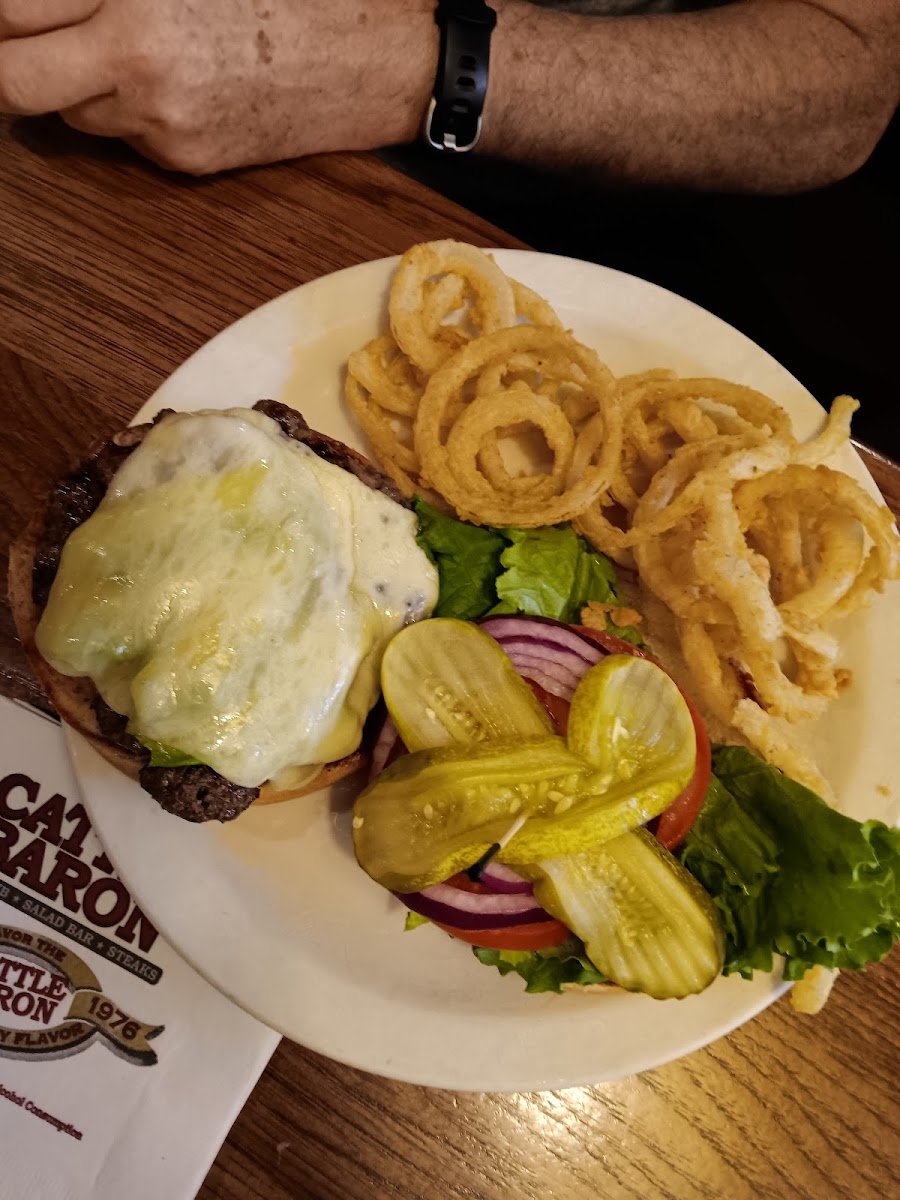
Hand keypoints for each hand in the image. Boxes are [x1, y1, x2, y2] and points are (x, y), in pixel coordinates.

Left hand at [0, 0, 436, 173]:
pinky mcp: (186, 159)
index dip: (2, 18)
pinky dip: (133, 112)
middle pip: (14, 80)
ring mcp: (161, 119)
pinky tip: (182, 85)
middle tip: (20, 48)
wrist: (371, 60)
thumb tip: (54, 3)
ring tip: (135, 52)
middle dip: (6, 64)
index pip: (12, 9)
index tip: (12, 16)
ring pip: (71, 113)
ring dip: (77, 86)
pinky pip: (127, 137)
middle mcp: (138, 58)